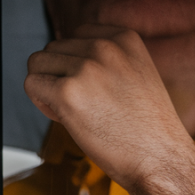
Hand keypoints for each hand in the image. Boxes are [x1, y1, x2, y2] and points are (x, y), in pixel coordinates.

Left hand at [25, 25, 194, 194]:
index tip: (91, 88)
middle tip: (83, 105)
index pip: (76, 34)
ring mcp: (86, 68)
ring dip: (47, 88)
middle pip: (53, 48)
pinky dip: (41, 103)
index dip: (76, 63)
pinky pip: (32, 85)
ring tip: (75, 112)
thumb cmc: (149, 130)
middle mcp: (105, 47)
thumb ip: (109, 61)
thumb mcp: (138, 76)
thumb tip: (67, 60)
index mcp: (125, 38)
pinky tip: (64, 118)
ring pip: (37, 63)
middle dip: (59, 76)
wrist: (162, 160)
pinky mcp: (68, 92)